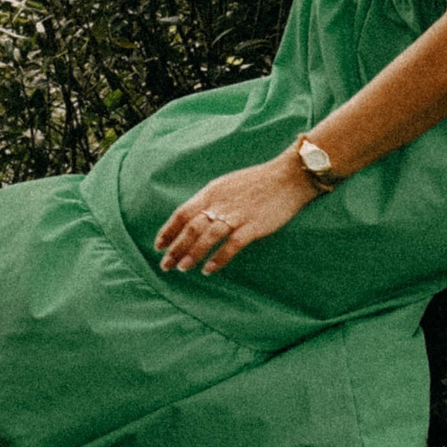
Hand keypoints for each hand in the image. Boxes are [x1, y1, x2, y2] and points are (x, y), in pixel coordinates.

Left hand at [154, 153, 318, 274]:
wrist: (289, 176)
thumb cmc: (257, 182)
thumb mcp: (227, 185)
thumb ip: (211, 201)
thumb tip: (194, 218)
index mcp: (211, 192)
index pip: (182, 213)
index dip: (168, 230)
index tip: (158, 246)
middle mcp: (220, 203)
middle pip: (191, 227)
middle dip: (175, 247)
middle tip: (165, 265)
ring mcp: (237, 214)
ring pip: (207, 236)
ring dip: (193, 254)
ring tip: (183, 268)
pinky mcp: (254, 225)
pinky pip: (232, 244)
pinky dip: (219, 258)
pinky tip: (209, 270)